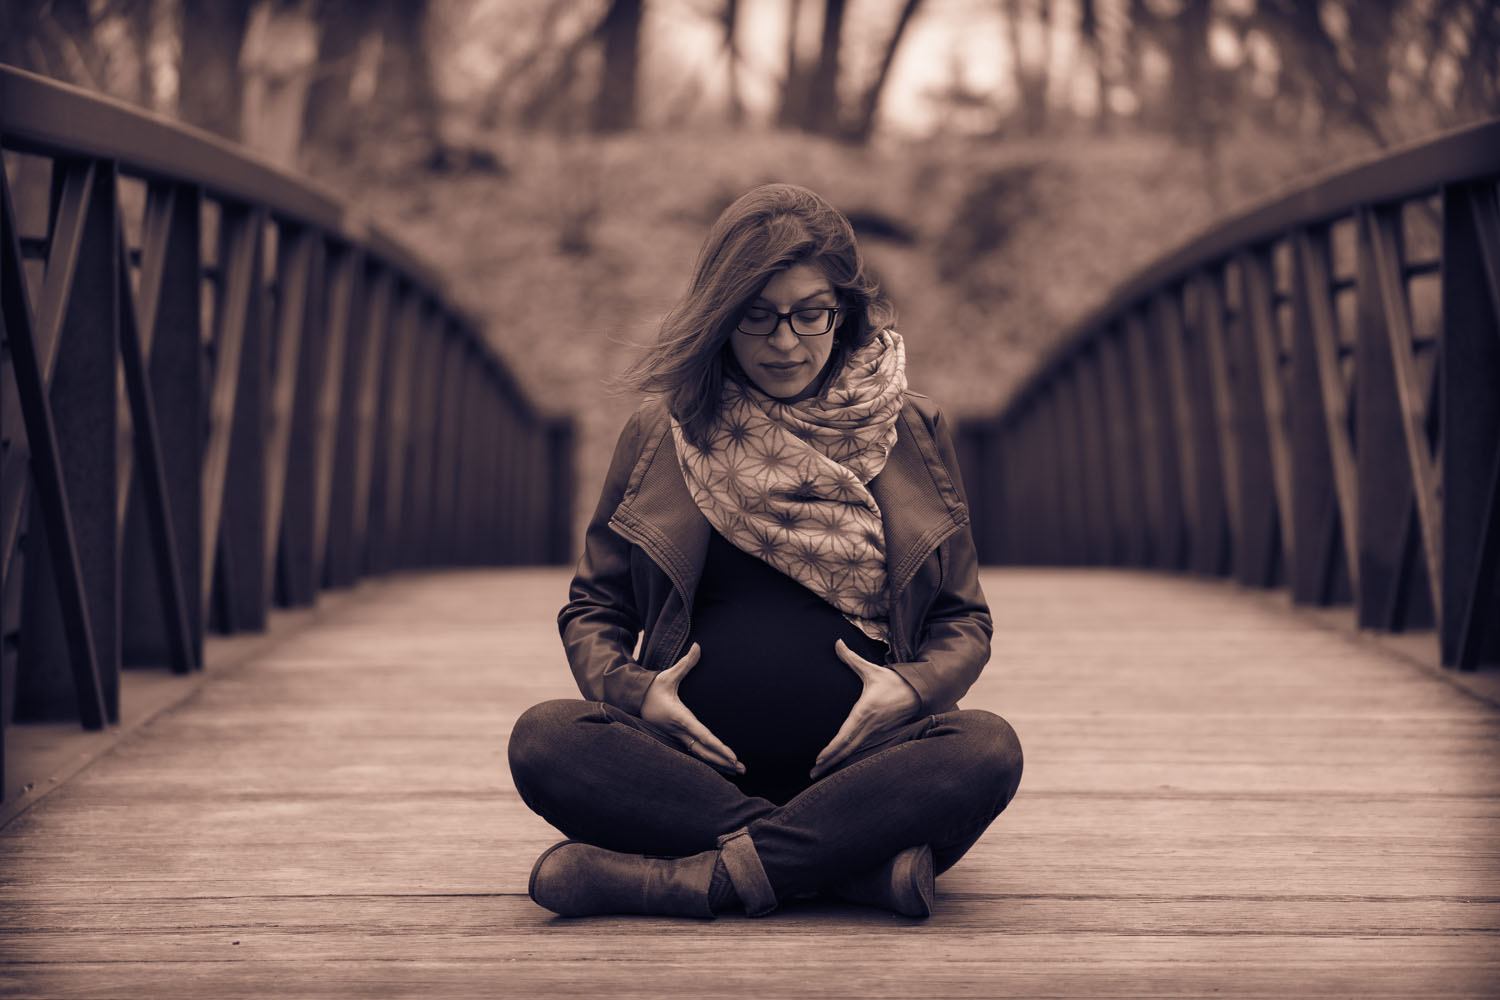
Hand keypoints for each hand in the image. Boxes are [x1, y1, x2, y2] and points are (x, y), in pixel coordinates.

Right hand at [639, 643, 743, 774]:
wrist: (631, 699)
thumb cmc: (651, 688)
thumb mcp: (668, 675)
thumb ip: (686, 663)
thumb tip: (698, 646)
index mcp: (679, 717)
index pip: (703, 735)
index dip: (718, 747)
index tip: (732, 757)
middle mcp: (678, 731)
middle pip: (704, 752)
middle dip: (723, 762)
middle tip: (742, 769)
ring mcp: (676, 737)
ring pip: (699, 756)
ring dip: (717, 764)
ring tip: (736, 771)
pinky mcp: (675, 738)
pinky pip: (694, 753)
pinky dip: (707, 761)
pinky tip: (719, 765)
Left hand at [810, 639, 919, 779]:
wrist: (919, 692)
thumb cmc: (893, 681)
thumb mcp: (870, 670)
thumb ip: (851, 658)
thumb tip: (837, 642)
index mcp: (865, 711)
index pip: (845, 734)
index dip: (832, 748)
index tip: (820, 759)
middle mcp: (870, 725)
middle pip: (847, 748)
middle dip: (830, 762)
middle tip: (813, 773)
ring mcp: (877, 733)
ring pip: (855, 752)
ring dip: (839, 763)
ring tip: (821, 773)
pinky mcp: (882, 736)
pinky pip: (864, 749)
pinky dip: (851, 758)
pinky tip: (840, 765)